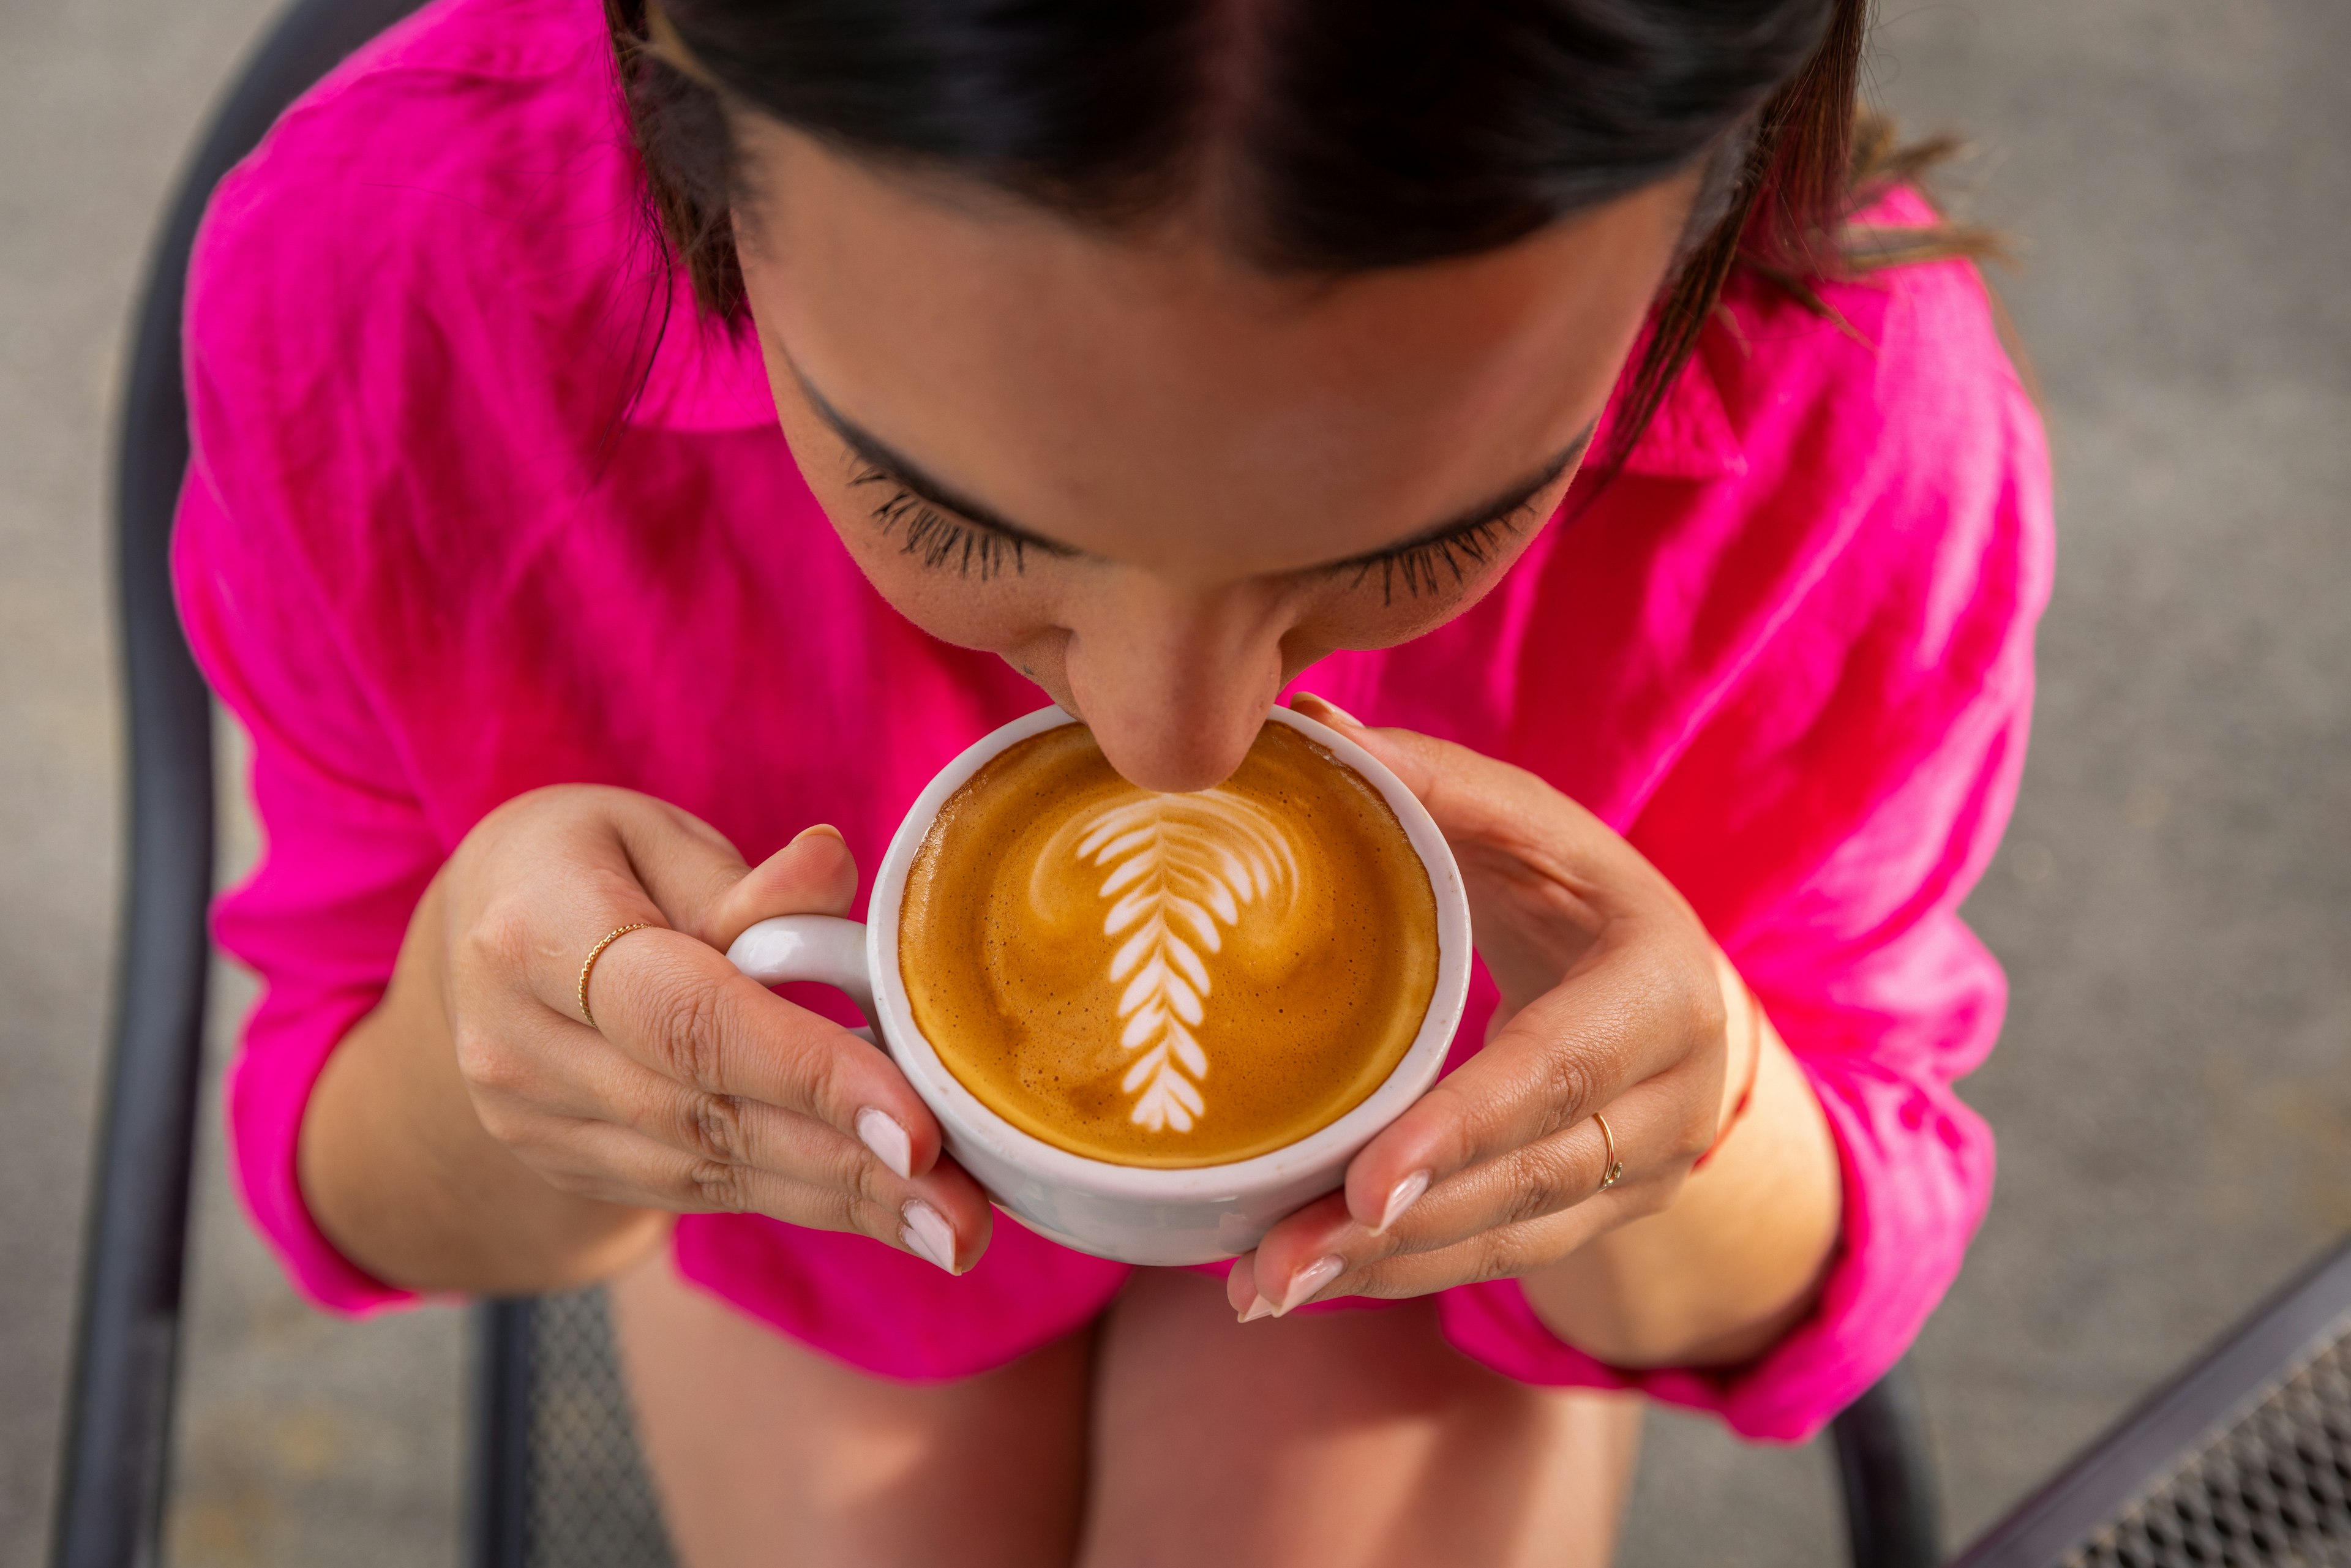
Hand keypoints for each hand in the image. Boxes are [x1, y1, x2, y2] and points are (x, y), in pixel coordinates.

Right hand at [312, 784, 990, 1288]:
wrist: (471, 945)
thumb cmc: (582, 864)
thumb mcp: (646, 834)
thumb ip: (742, 882)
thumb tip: (833, 868)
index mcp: (534, 933)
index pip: (689, 1017)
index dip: (806, 1072)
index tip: (913, 1123)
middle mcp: (520, 1045)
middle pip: (711, 1114)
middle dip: (852, 1167)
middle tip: (966, 1211)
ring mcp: (538, 1120)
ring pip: (715, 1169)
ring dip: (845, 1202)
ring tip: (955, 1225)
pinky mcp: (573, 1165)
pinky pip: (703, 1190)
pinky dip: (804, 1200)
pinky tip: (893, 1213)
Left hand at [1226, 697, 1759, 1326]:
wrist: (1668, 985)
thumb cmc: (1575, 889)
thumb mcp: (1531, 829)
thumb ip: (1436, 787)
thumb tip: (1306, 727)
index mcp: (1662, 986)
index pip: (1560, 1070)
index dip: (1467, 1127)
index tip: (1370, 1182)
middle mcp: (1671, 1098)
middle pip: (1528, 1180)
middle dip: (1397, 1226)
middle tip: (1275, 1262)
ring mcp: (1641, 1174)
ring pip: (1508, 1240)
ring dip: (1380, 1270)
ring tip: (1259, 1288)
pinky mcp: (1597, 1219)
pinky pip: (1494, 1260)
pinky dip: (1396, 1274)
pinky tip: (1303, 1284)